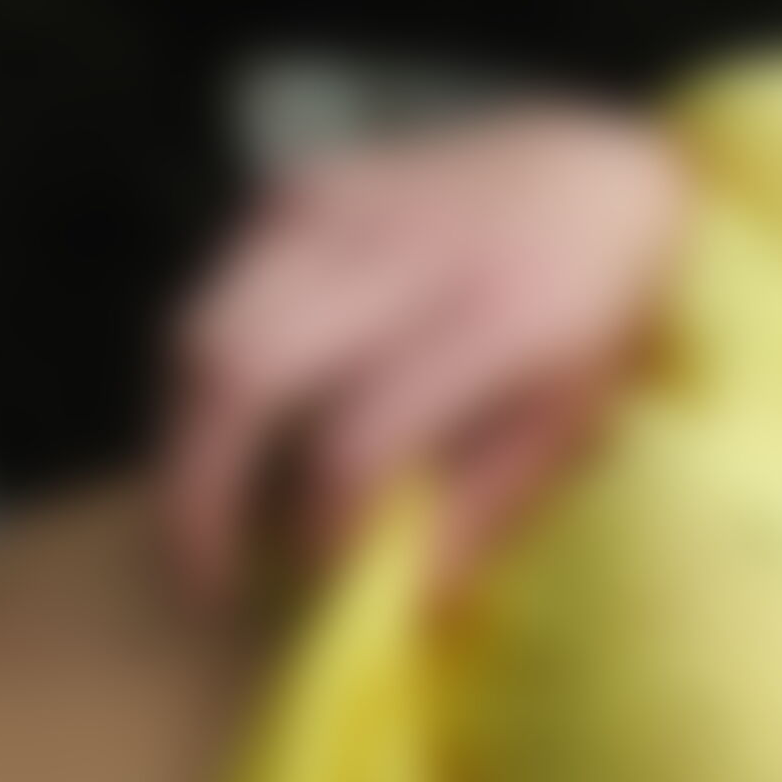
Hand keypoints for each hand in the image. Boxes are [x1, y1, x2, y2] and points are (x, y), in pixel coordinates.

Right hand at [160, 100, 688, 603]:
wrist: (595, 178)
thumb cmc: (594, 320)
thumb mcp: (571, 422)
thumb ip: (486, 509)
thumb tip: (408, 603)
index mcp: (491, 321)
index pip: (355, 439)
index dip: (318, 524)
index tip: (317, 577)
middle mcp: (401, 253)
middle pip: (241, 369)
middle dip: (199, 484)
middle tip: (203, 570)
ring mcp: (339, 207)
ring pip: (204, 326)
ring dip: (186, 433)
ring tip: (207, 512)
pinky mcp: (301, 188)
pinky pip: (221, 290)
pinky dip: (213, 372)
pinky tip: (238, 430)